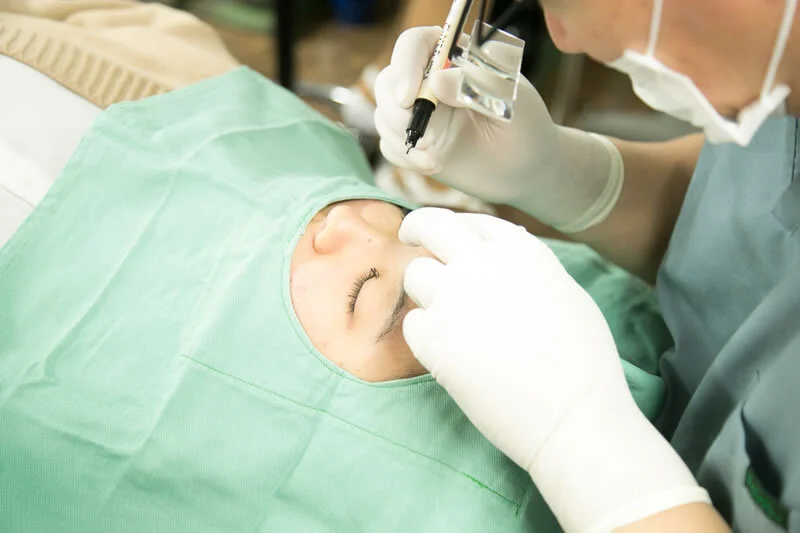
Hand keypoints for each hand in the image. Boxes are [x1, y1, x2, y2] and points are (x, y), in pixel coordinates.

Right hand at [374, 27, 623, 231]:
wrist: (526, 171)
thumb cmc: (525, 128)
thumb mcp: (510, 102)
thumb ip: (477, 85)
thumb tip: (437, 82)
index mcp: (455, 58)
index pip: (415, 44)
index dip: (405, 65)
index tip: (409, 97)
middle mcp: (431, 81)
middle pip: (389, 81)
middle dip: (396, 112)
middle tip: (425, 139)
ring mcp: (420, 113)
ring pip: (385, 115)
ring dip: (402, 138)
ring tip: (434, 159)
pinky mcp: (415, 142)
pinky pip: (390, 145)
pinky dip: (405, 157)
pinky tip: (432, 165)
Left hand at [400, 208, 709, 532]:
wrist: (573, 420)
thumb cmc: (582, 364)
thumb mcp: (566, 294)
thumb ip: (528, 267)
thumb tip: (501, 246)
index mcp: (522, 252)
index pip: (474, 221)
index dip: (458, 227)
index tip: (448, 235)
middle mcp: (483, 266)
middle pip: (431, 226)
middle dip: (417, 227)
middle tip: (410, 236)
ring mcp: (455, 302)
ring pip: (416, 274)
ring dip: (425, 289)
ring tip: (445, 312)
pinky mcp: (434, 342)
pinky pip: (413, 323)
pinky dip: (425, 332)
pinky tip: (449, 349)